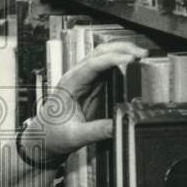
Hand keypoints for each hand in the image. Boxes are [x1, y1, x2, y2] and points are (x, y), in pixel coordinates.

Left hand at [29, 40, 148, 156]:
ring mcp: (84, 79)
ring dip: (122, 52)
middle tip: (141, 54)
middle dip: (121, 49)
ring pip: (104, 56)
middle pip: (99, 53)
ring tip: (140, 56)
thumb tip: (120, 125)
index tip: (130, 59)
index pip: (92, 64)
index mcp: (69, 84)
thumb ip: (98, 131)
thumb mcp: (76, 136)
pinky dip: (120, 62)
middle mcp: (76, 77)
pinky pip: (107, 68)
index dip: (112, 59)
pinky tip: (132, 65)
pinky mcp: (91, 85)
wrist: (44, 137)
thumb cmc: (53, 133)